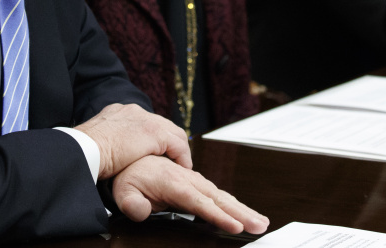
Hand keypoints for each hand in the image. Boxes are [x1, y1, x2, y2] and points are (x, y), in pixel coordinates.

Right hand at [75, 103, 190, 178]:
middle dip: (169, 142)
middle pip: (162, 124)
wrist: (82, 148)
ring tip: (179, 165)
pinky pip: (178, 145)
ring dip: (178, 150)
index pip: (143, 122)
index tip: (154, 152)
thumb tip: (108, 156)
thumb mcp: (96, 143)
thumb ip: (106, 143)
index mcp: (117, 112)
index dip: (152, 138)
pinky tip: (182, 168)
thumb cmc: (83, 153)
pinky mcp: (154, 133)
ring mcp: (145, 120)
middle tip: (172, 159)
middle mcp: (132, 111)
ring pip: (173, 133)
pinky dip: (182, 157)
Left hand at [112, 155, 269, 234]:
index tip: (236, 226)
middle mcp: (188, 180)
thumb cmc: (130, 175)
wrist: (132, 157)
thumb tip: (141, 212)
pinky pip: (218, 195)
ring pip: (223, 196)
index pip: (200, 203)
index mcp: (174, 183)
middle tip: (260, 225)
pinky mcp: (196, 184)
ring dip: (243, 209)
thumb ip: (133, 203)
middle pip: (219, 199)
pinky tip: (244, 214)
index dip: (219, 216)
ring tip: (261, 221)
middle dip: (241, 213)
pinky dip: (234, 204)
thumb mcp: (124, 191)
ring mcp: (194, 181)